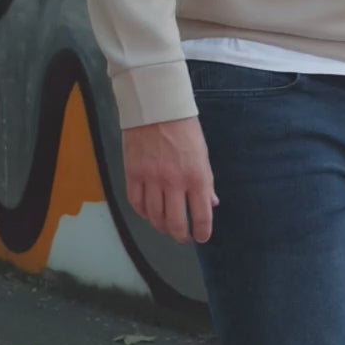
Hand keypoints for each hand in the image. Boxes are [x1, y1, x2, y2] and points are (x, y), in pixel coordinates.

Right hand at [123, 117, 218, 244]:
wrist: (157, 107)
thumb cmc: (184, 128)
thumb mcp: (203, 154)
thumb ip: (206, 181)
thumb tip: (211, 203)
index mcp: (197, 176)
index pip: (201, 215)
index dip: (202, 232)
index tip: (201, 237)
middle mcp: (174, 181)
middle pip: (175, 222)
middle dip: (180, 235)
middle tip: (182, 237)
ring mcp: (151, 179)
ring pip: (154, 216)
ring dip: (161, 226)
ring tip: (165, 227)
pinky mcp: (133, 173)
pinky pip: (136, 202)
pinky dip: (142, 212)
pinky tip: (148, 213)